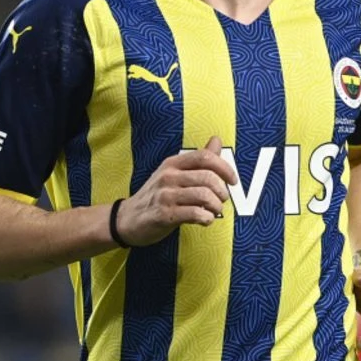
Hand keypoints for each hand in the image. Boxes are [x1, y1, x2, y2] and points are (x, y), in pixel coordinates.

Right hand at [115, 136, 235, 245]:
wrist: (128, 219)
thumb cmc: (156, 196)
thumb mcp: (173, 173)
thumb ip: (197, 160)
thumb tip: (216, 140)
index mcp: (173, 163)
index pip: (205, 157)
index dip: (225, 168)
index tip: (233, 181)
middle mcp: (168, 176)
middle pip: (208, 177)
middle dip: (222, 191)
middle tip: (221, 201)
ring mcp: (165, 195)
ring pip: (204, 196)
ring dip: (216, 207)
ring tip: (214, 211)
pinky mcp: (164, 214)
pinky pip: (195, 214)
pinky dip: (207, 218)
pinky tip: (205, 220)